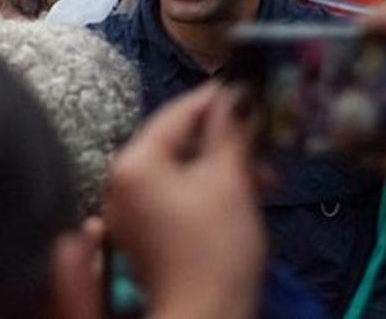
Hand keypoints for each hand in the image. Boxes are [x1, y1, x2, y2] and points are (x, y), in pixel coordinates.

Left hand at [104, 83, 264, 318]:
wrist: (207, 317)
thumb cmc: (216, 248)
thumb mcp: (229, 180)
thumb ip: (230, 131)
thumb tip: (237, 94)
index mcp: (133, 162)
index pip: (175, 113)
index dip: (214, 99)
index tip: (247, 88)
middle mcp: (121, 182)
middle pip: (176, 143)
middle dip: (224, 142)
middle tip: (264, 142)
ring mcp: (129, 210)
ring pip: (181, 171)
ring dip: (223, 169)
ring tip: (264, 179)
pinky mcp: (145, 234)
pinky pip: (176, 197)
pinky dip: (208, 192)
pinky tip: (243, 198)